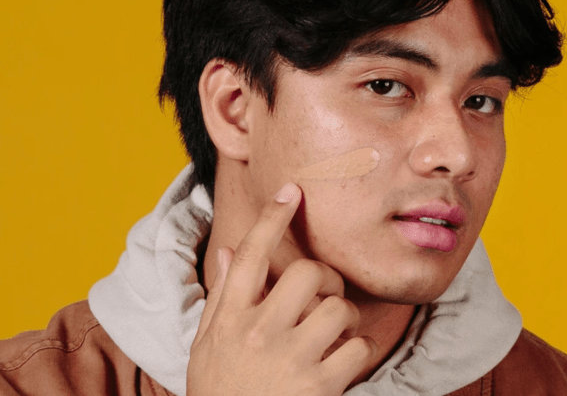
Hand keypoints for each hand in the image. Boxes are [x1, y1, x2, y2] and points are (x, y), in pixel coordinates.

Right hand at [187, 183, 377, 395]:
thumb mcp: (207, 345)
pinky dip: (358, 349)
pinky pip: (358, 346)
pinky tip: (342, 361)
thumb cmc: (222, 391)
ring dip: (343, 316)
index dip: (272, 218)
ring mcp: (289, 360)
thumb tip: (229, 250)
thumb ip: (221, 298)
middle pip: (306, 272)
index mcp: (229, 320)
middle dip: (324, 277)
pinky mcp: (320, 387)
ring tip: (332, 334)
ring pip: (337, 307)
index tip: (291, 191)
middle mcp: (257, 334)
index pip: (250, 255)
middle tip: (323, 292)